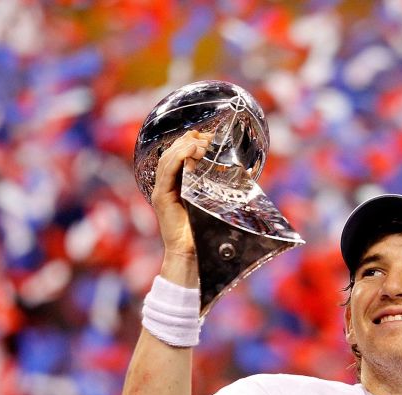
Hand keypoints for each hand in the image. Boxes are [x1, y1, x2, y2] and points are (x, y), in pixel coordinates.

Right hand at [151, 130, 212, 259]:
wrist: (190, 252)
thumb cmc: (202, 230)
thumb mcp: (211, 201)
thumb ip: (216, 186)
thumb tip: (240, 170)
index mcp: (176, 184)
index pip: (178, 154)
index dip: (191, 141)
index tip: (208, 135)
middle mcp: (166, 185)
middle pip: (171, 152)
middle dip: (189, 140)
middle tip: (208, 137)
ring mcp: (161, 190)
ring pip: (168, 158)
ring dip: (185, 146)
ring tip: (202, 143)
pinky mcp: (161, 197)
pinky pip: (167, 171)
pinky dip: (178, 158)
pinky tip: (190, 150)